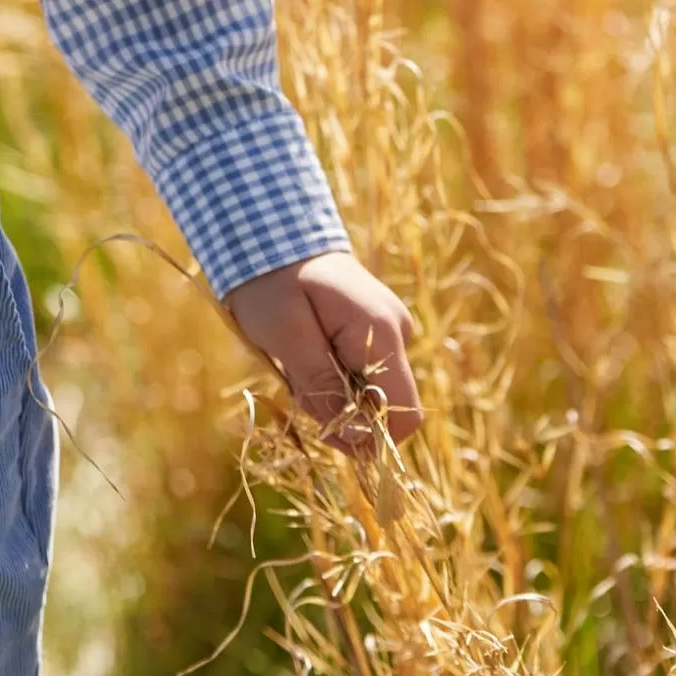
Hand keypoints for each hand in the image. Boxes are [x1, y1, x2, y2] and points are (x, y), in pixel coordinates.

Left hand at [222, 250, 420, 448]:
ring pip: (369, 395)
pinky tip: (304, 356)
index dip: (369, 436)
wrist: (271, 234)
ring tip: (294, 363)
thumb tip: (358, 441)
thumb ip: (323, 388)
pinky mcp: (373, 333)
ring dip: (330, 395)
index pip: (405, 415)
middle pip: (384, 408)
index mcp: (383, 334)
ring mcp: (388, 332)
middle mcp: (397, 334)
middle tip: (295, 383)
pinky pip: (360, 375)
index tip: (324, 424)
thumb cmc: (273, 283)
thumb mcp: (288, 336)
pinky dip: (330, 378)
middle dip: (341, 413)